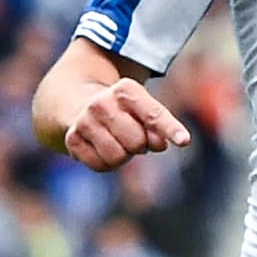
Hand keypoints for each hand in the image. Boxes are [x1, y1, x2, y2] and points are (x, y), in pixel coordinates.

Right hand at [64, 80, 189, 171]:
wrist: (76, 101)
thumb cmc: (122, 110)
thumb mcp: (142, 109)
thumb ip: (158, 125)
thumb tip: (159, 144)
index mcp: (126, 90)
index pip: (153, 115)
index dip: (170, 129)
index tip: (184, 141)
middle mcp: (102, 103)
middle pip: (137, 143)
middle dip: (139, 146)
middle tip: (132, 136)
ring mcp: (84, 121)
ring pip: (117, 158)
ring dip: (123, 157)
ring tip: (116, 142)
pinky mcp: (72, 139)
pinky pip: (100, 166)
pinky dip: (106, 164)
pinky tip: (101, 148)